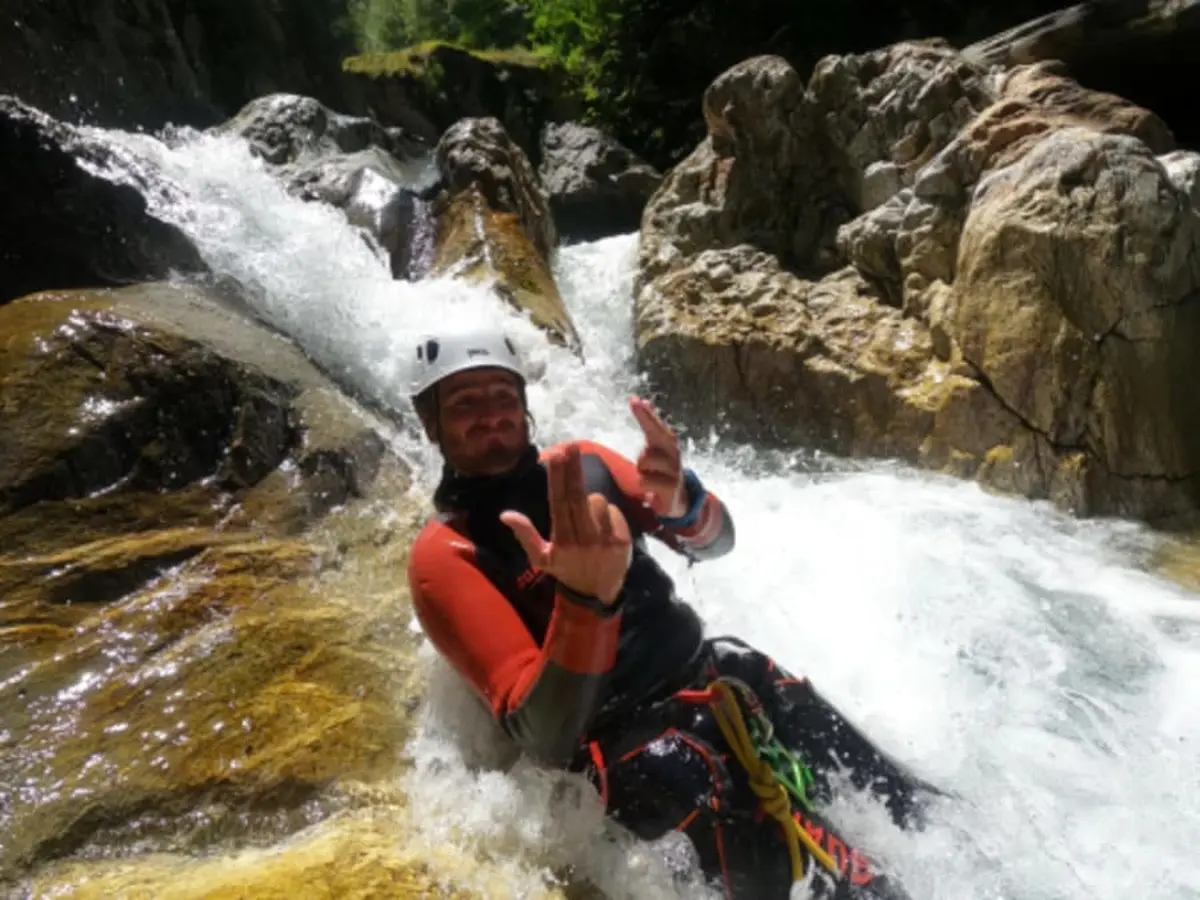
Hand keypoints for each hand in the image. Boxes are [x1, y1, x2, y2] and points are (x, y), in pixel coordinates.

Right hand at [500, 444, 631, 604]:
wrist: (596, 594)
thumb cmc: (566, 570)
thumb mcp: (541, 558)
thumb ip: (525, 535)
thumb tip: (505, 514)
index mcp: (561, 540)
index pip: (559, 501)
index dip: (558, 477)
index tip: (557, 454)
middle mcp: (582, 538)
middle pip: (577, 495)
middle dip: (573, 469)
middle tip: (571, 446)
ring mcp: (604, 539)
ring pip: (599, 501)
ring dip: (593, 501)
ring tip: (589, 517)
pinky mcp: (621, 541)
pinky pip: (614, 512)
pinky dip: (608, 514)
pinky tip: (603, 526)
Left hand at [630, 396, 686, 517]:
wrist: (678, 501)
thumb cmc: (662, 472)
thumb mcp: (656, 448)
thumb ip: (650, 426)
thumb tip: (642, 400)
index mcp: (668, 444)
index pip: (656, 425)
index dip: (646, 413)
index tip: (634, 399)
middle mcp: (673, 454)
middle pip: (659, 435)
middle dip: (647, 418)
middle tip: (635, 405)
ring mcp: (674, 471)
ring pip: (645, 461)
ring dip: (641, 468)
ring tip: (648, 475)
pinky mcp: (671, 488)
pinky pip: (646, 481)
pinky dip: (643, 484)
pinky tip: (648, 489)